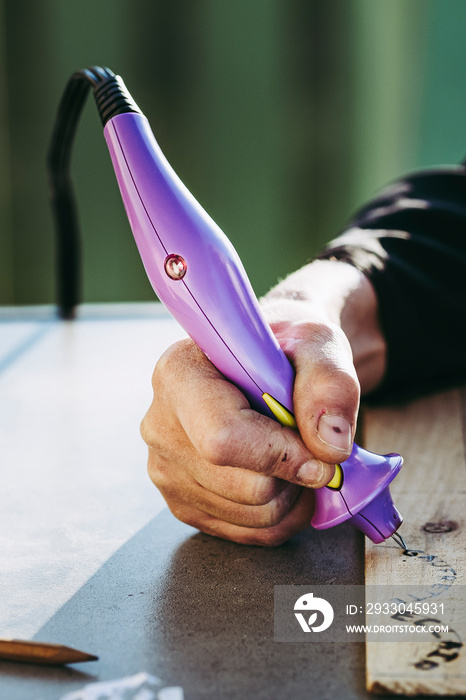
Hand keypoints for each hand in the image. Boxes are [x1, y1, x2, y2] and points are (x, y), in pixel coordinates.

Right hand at [141, 317, 359, 545]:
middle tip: (304, 438)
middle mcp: (160, 425)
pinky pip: (249, 534)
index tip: (318, 447)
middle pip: (245, 487)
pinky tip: (283, 477)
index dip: (282, 453)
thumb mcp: (317, 343)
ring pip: (253, 516)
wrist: (266, 366)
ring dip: (292, 493)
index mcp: (178, 373)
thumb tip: (329, 447)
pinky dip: (282, 514)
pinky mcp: (183, 503)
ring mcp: (166, 470)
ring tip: (293, 452)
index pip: (222, 439)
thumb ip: (329, 383)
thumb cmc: (286, 349)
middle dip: (294, 472)